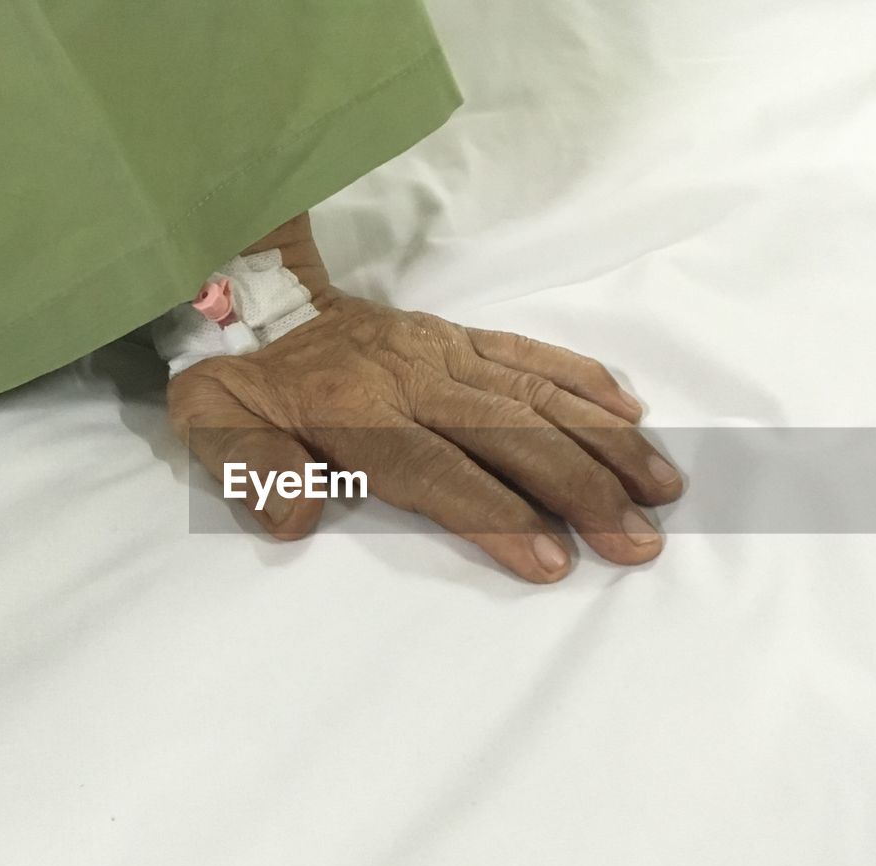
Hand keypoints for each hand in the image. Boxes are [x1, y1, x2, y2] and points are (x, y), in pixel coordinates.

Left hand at [167, 217, 683, 582]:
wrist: (260, 296)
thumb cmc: (243, 382)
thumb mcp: (213, 427)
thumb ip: (252, 472)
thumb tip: (297, 518)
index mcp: (354, 412)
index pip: (437, 469)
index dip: (497, 513)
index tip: (554, 559)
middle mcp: (416, 379)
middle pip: (509, 435)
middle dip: (580, 489)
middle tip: (639, 541)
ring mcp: (447, 353)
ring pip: (538, 396)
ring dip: (605, 442)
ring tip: (663, 488)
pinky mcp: (464, 337)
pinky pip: (533, 354)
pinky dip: (585, 382)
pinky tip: (634, 414)